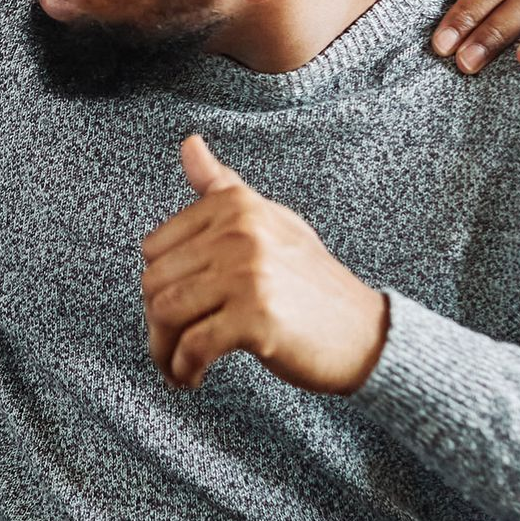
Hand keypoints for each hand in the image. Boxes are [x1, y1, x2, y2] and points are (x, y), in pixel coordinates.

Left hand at [141, 137, 388, 394]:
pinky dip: (184, 369)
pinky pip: (193, 346)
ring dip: (163, 351)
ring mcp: (248, 274)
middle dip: (155, 323)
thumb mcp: (268, 221)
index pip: (155, 248)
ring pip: (167, 314)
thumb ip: (222, 187)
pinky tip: (192, 377)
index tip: (172, 307)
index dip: (157, 284)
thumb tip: (188, 143)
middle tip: (171, 345)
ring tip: (176, 365)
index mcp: (235, 205)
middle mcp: (240, 232)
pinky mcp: (256, 318)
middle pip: (155, 282)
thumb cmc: (310, 280)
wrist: (364, 333)